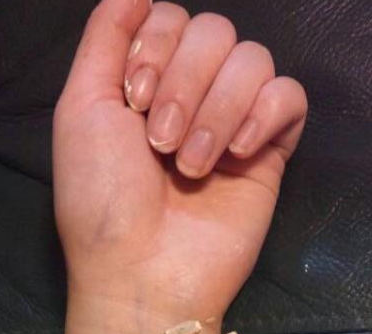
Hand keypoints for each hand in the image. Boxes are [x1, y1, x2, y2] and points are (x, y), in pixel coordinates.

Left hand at [54, 0, 306, 333]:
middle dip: (183, 82)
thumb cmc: (101, 199)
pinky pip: (289, 97)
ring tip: (191, 165)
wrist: (142, 271)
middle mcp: (193, 96)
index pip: (174, 17)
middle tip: (158, 142)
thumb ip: (106, 39)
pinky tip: (239, 154)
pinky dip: (264, 114)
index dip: (157, 45)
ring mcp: (234, 124)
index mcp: (148, 82)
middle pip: (216, 31)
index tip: (133, 100)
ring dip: (217, 109)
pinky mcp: (270, 154)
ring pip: (253, 60)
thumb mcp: (82, 108)